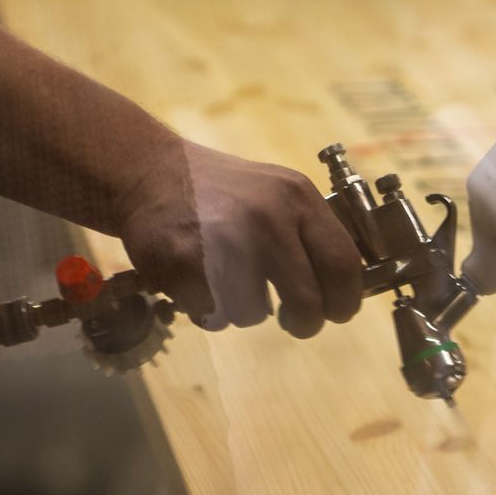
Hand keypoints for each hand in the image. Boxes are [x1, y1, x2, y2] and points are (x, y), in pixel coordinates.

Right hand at [116, 139, 362, 337]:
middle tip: (295, 322)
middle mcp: (266, 217)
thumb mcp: (278, 194)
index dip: (346, 299)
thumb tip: (344, 289)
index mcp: (298, 198)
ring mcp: (224, 241)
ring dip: (243, 310)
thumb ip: (310, 234)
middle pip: (308, 301)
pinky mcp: (185, 263)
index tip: (338, 311)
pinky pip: (212, 314)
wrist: (149, 171)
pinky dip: (208, 308)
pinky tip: (199, 278)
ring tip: (228, 280)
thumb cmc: (221, 192)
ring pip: (255, 315)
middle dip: (304, 323)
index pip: (343, 264)